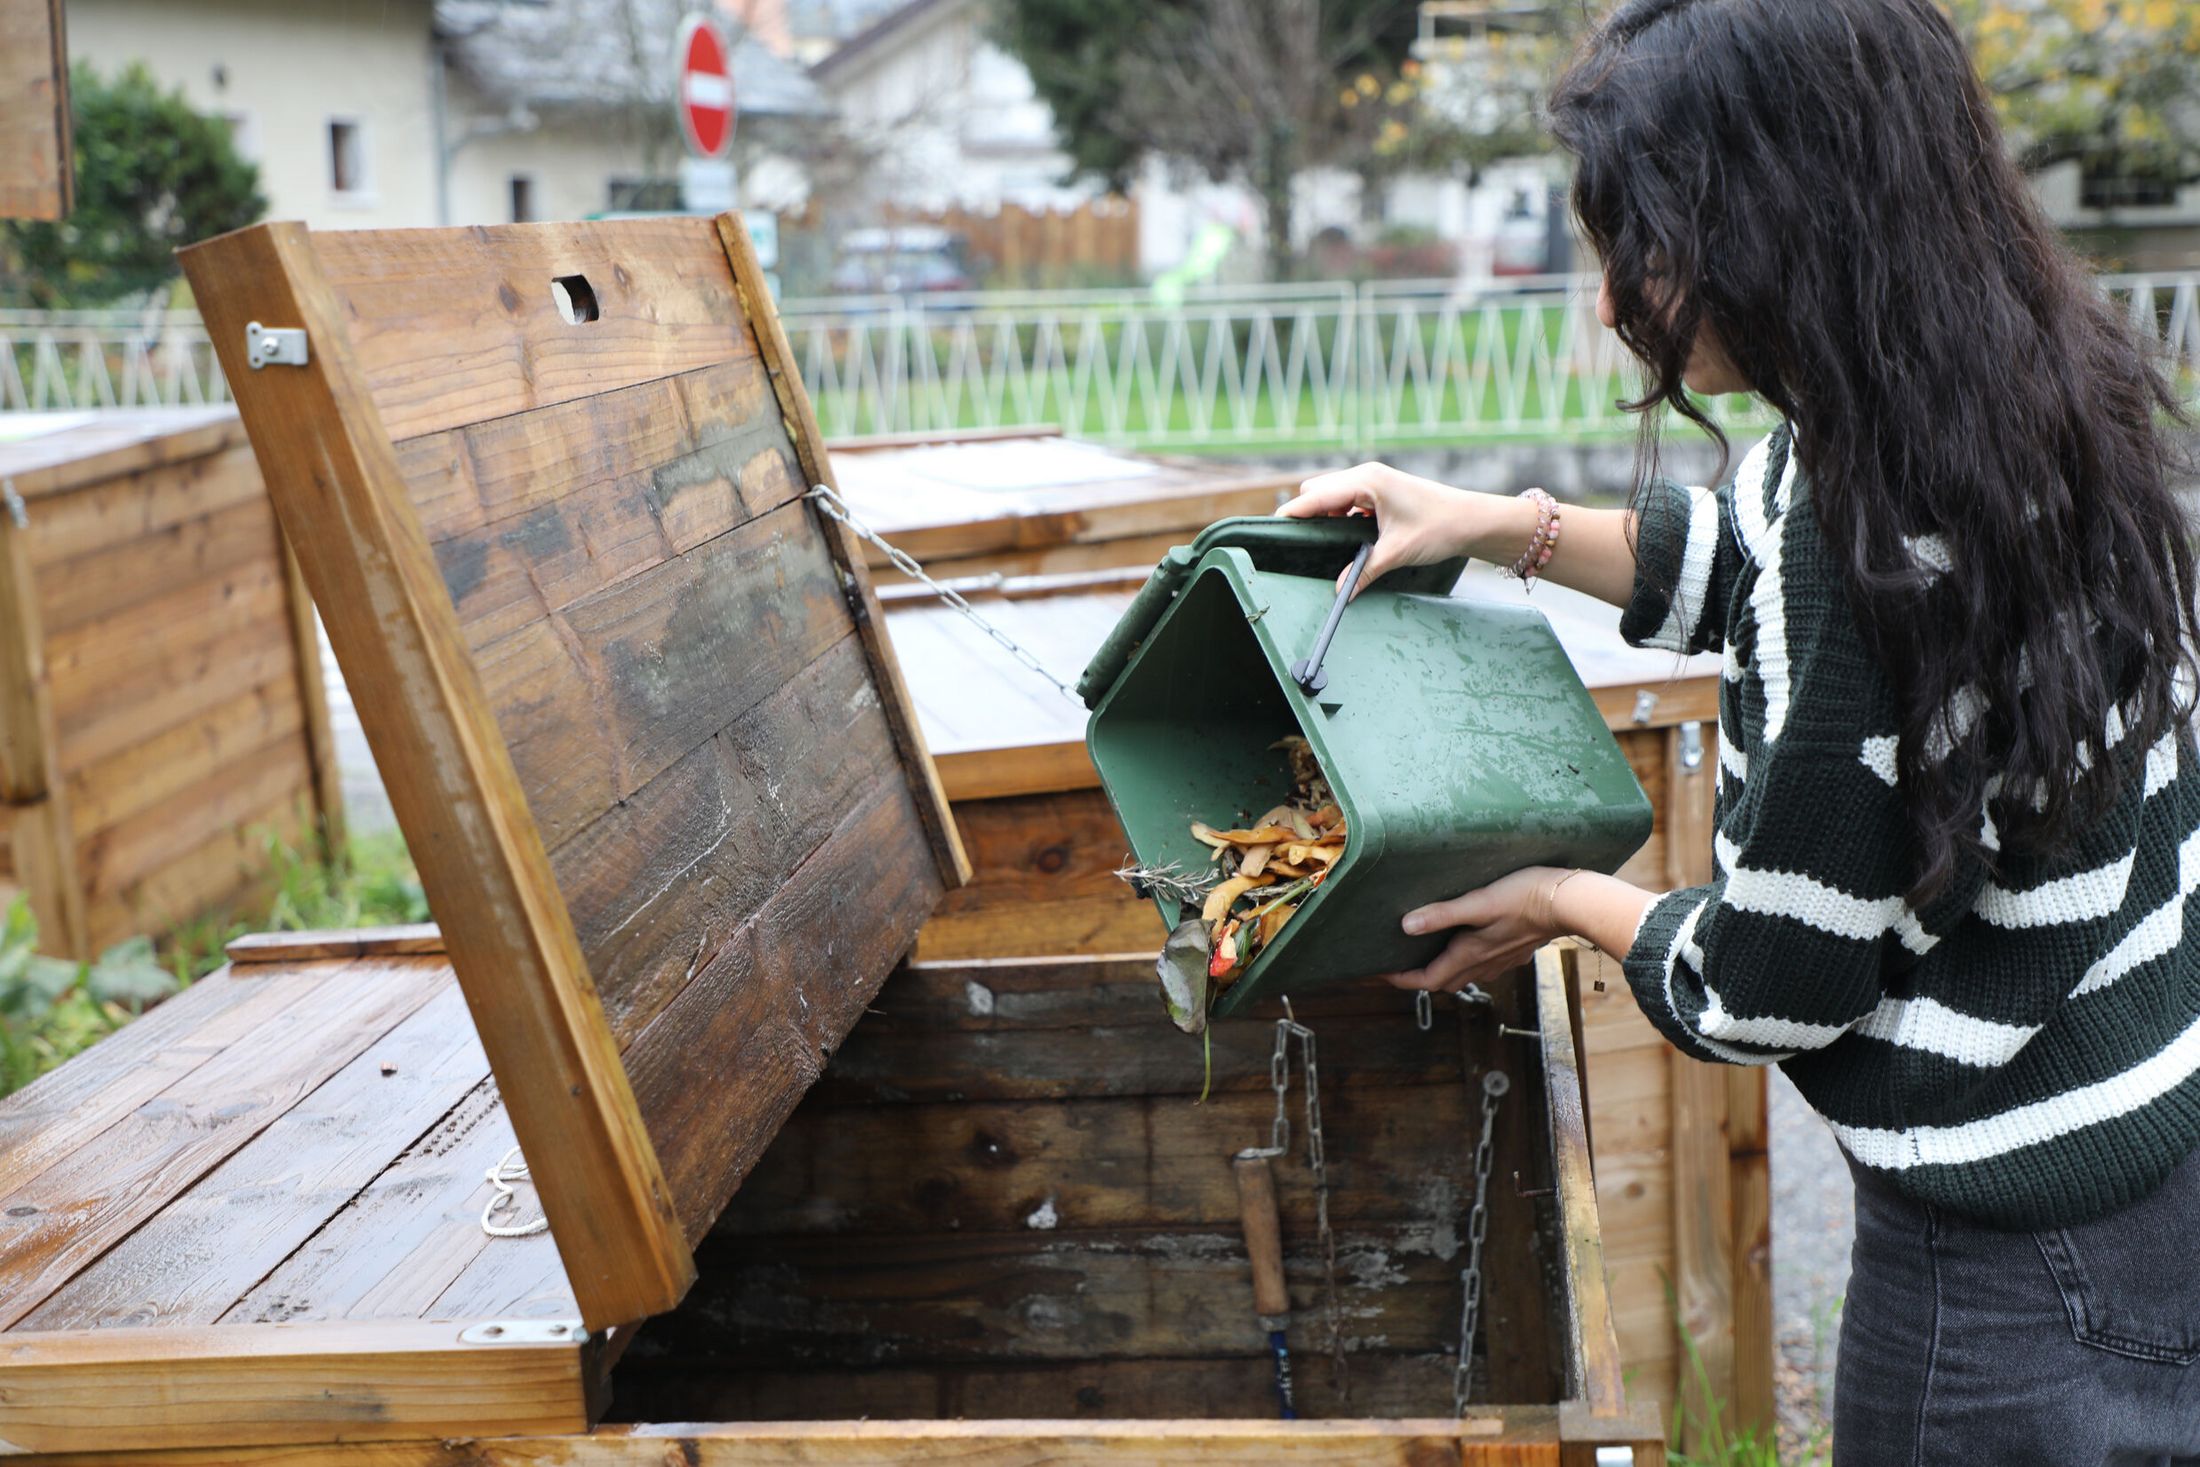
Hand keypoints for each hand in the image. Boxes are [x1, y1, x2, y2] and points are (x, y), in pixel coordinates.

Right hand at [1278, 463, 1531, 597]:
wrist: (1472, 520)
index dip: (1293, 511)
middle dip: (1307, 512)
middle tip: (1300, 542)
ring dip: (1325, 513)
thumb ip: (1364, 571)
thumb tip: (1340, 592)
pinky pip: (1347, 499)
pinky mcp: (1380, 491)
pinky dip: (1340, 514)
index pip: (1316, 494)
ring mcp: (1373, 481)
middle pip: (1318, 489)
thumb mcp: (1397, 552)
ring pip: (1332, 493)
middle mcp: (1366, 475)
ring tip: (1324, 541)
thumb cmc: (1440, 527)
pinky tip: (1347, 535)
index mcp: (1367, 481)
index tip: (1272, 526)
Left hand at [1381, 866, 1573, 993]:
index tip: (1380, 973)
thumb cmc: (1525, 897)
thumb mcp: (1479, 903)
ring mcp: (1502, 960)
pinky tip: (1467, 940)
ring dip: (1443, 969)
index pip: (1428, 980)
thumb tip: (1406, 926)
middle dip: (1419, 977)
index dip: (1402, 979)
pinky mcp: (1515, 950)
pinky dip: (1466, 959)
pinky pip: (1484, 964)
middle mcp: (1484, 963)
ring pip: (1465, 974)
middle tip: (1398, 963)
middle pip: (1444, 981)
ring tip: (1427, 950)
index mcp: (1470, 954)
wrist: (1570, 903)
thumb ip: (1443, 915)